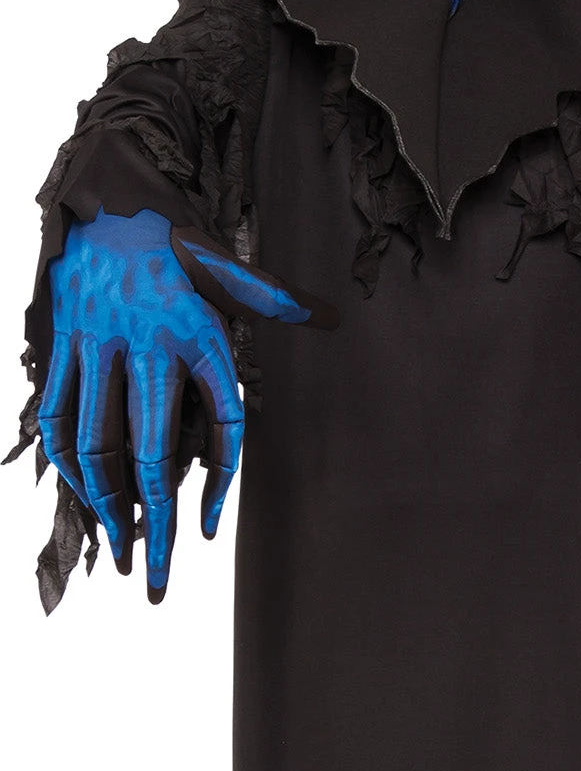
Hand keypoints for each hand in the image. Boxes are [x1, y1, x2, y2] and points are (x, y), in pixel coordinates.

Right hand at [38, 207, 336, 600]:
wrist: (110, 194)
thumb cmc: (176, 240)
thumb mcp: (230, 268)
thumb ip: (276, 299)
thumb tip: (331, 315)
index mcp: (195, 334)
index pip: (219, 425)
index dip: (216, 484)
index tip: (205, 532)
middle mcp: (145, 346)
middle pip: (147, 454)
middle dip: (152, 523)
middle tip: (156, 576)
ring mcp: (98, 348)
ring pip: (95, 443)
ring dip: (104, 503)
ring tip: (119, 546)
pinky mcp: (64, 345)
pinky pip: (59, 416)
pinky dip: (68, 460)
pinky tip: (83, 491)